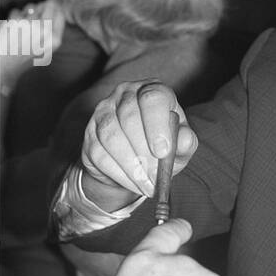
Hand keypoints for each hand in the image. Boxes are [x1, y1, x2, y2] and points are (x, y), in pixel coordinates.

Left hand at [0, 0, 65, 93]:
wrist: (6, 66)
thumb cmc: (26, 58)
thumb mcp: (47, 49)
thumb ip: (53, 30)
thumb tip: (54, 3)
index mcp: (55, 40)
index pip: (60, 14)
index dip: (55, 7)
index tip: (51, 5)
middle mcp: (44, 31)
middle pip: (48, 6)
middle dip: (42, 6)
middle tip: (35, 14)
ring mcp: (30, 25)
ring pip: (32, 6)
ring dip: (28, 10)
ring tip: (24, 23)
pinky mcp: (15, 22)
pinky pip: (17, 11)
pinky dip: (14, 16)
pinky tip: (14, 27)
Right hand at [80, 81, 196, 207]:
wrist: (137, 161)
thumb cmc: (164, 147)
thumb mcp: (180, 145)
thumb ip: (186, 142)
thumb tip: (184, 140)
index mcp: (153, 90)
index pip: (152, 98)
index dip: (157, 125)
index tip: (162, 152)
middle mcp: (125, 94)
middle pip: (129, 118)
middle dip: (144, 152)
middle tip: (156, 177)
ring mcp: (103, 111)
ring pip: (111, 136)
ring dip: (131, 166)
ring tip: (147, 184)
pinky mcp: (90, 133)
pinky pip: (99, 153)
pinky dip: (118, 173)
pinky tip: (134, 183)